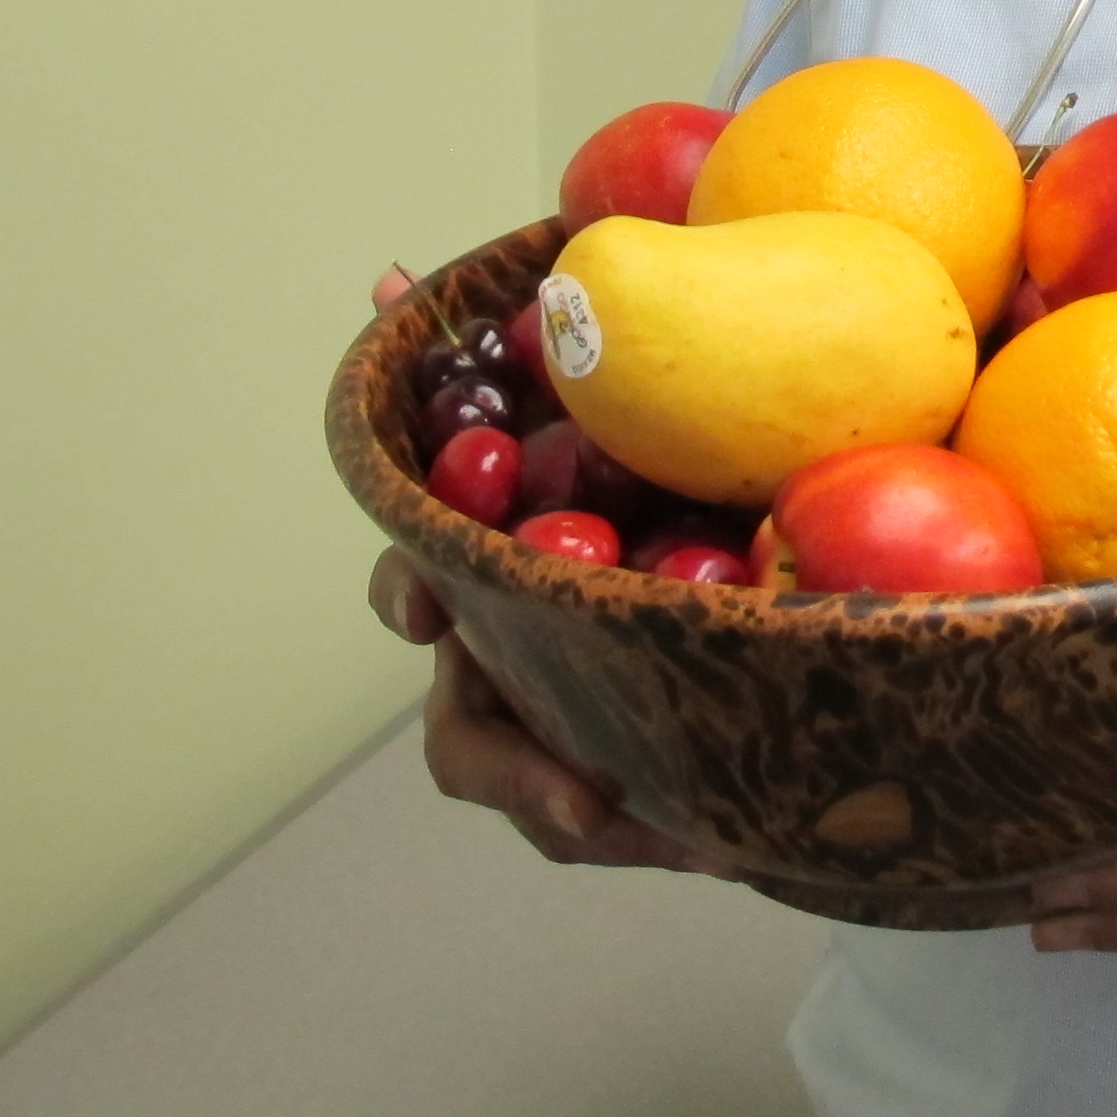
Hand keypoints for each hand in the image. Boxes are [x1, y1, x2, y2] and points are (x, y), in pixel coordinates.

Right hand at [365, 266, 730, 877]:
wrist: (728, 559)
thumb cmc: (629, 472)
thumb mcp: (581, 401)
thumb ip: (495, 344)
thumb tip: (383, 272)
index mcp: (489, 577)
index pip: (416, 591)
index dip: (414, 598)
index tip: (435, 604)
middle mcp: (516, 660)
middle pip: (474, 740)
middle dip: (517, 774)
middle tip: (584, 802)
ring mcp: (575, 723)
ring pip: (558, 804)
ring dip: (605, 826)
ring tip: (685, 840)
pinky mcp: (650, 771)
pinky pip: (652, 817)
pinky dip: (676, 835)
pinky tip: (734, 843)